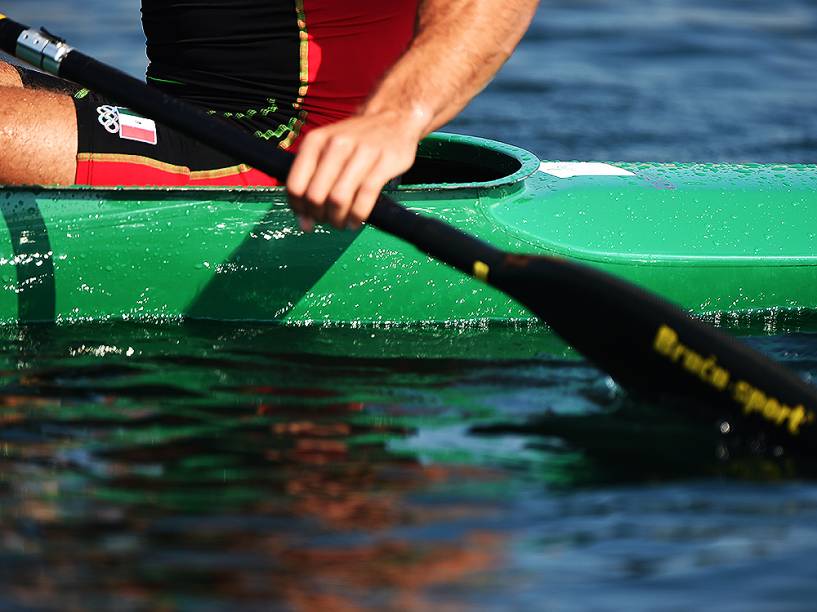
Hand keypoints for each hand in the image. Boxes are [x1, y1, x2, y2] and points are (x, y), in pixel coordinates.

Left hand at [286, 109, 425, 230]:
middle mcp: (337, 144)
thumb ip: (312, 180)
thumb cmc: (356, 141)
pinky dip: (357, 216)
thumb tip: (304, 222)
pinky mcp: (384, 162)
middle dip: (319, 217)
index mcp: (316, 141)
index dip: (299, 209)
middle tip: (327, 221)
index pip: (295, 185)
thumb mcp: (327, 148)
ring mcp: (362, 152)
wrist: (393, 118)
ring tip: (341, 223)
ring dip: (338, 220)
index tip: (307, 218)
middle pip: (316, 195)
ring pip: (339, 199)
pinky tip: (356, 221)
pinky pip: (365, 197)